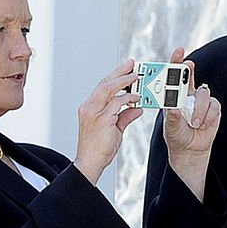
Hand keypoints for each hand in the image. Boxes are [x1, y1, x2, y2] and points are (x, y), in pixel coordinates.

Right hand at [72, 59, 142, 184]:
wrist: (90, 163)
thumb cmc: (99, 149)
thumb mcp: (115, 129)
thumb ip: (124, 117)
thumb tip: (136, 109)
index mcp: (89, 107)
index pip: (102, 86)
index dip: (114, 76)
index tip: (126, 69)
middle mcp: (89, 107)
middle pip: (105, 83)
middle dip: (119, 72)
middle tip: (132, 64)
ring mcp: (93, 112)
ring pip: (109, 88)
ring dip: (124, 81)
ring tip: (137, 76)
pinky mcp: (101, 119)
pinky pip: (116, 103)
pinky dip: (128, 99)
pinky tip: (137, 98)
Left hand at [161, 48, 220, 200]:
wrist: (190, 149)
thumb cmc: (177, 136)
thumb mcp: (171, 128)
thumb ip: (172, 118)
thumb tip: (174, 109)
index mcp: (174, 96)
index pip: (175, 76)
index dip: (177, 61)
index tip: (179, 51)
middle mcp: (188, 94)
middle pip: (190, 76)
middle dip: (188, 69)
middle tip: (187, 65)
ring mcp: (202, 101)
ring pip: (204, 94)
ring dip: (199, 109)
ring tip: (194, 123)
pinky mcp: (214, 108)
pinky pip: (214, 106)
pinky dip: (208, 116)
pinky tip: (203, 125)